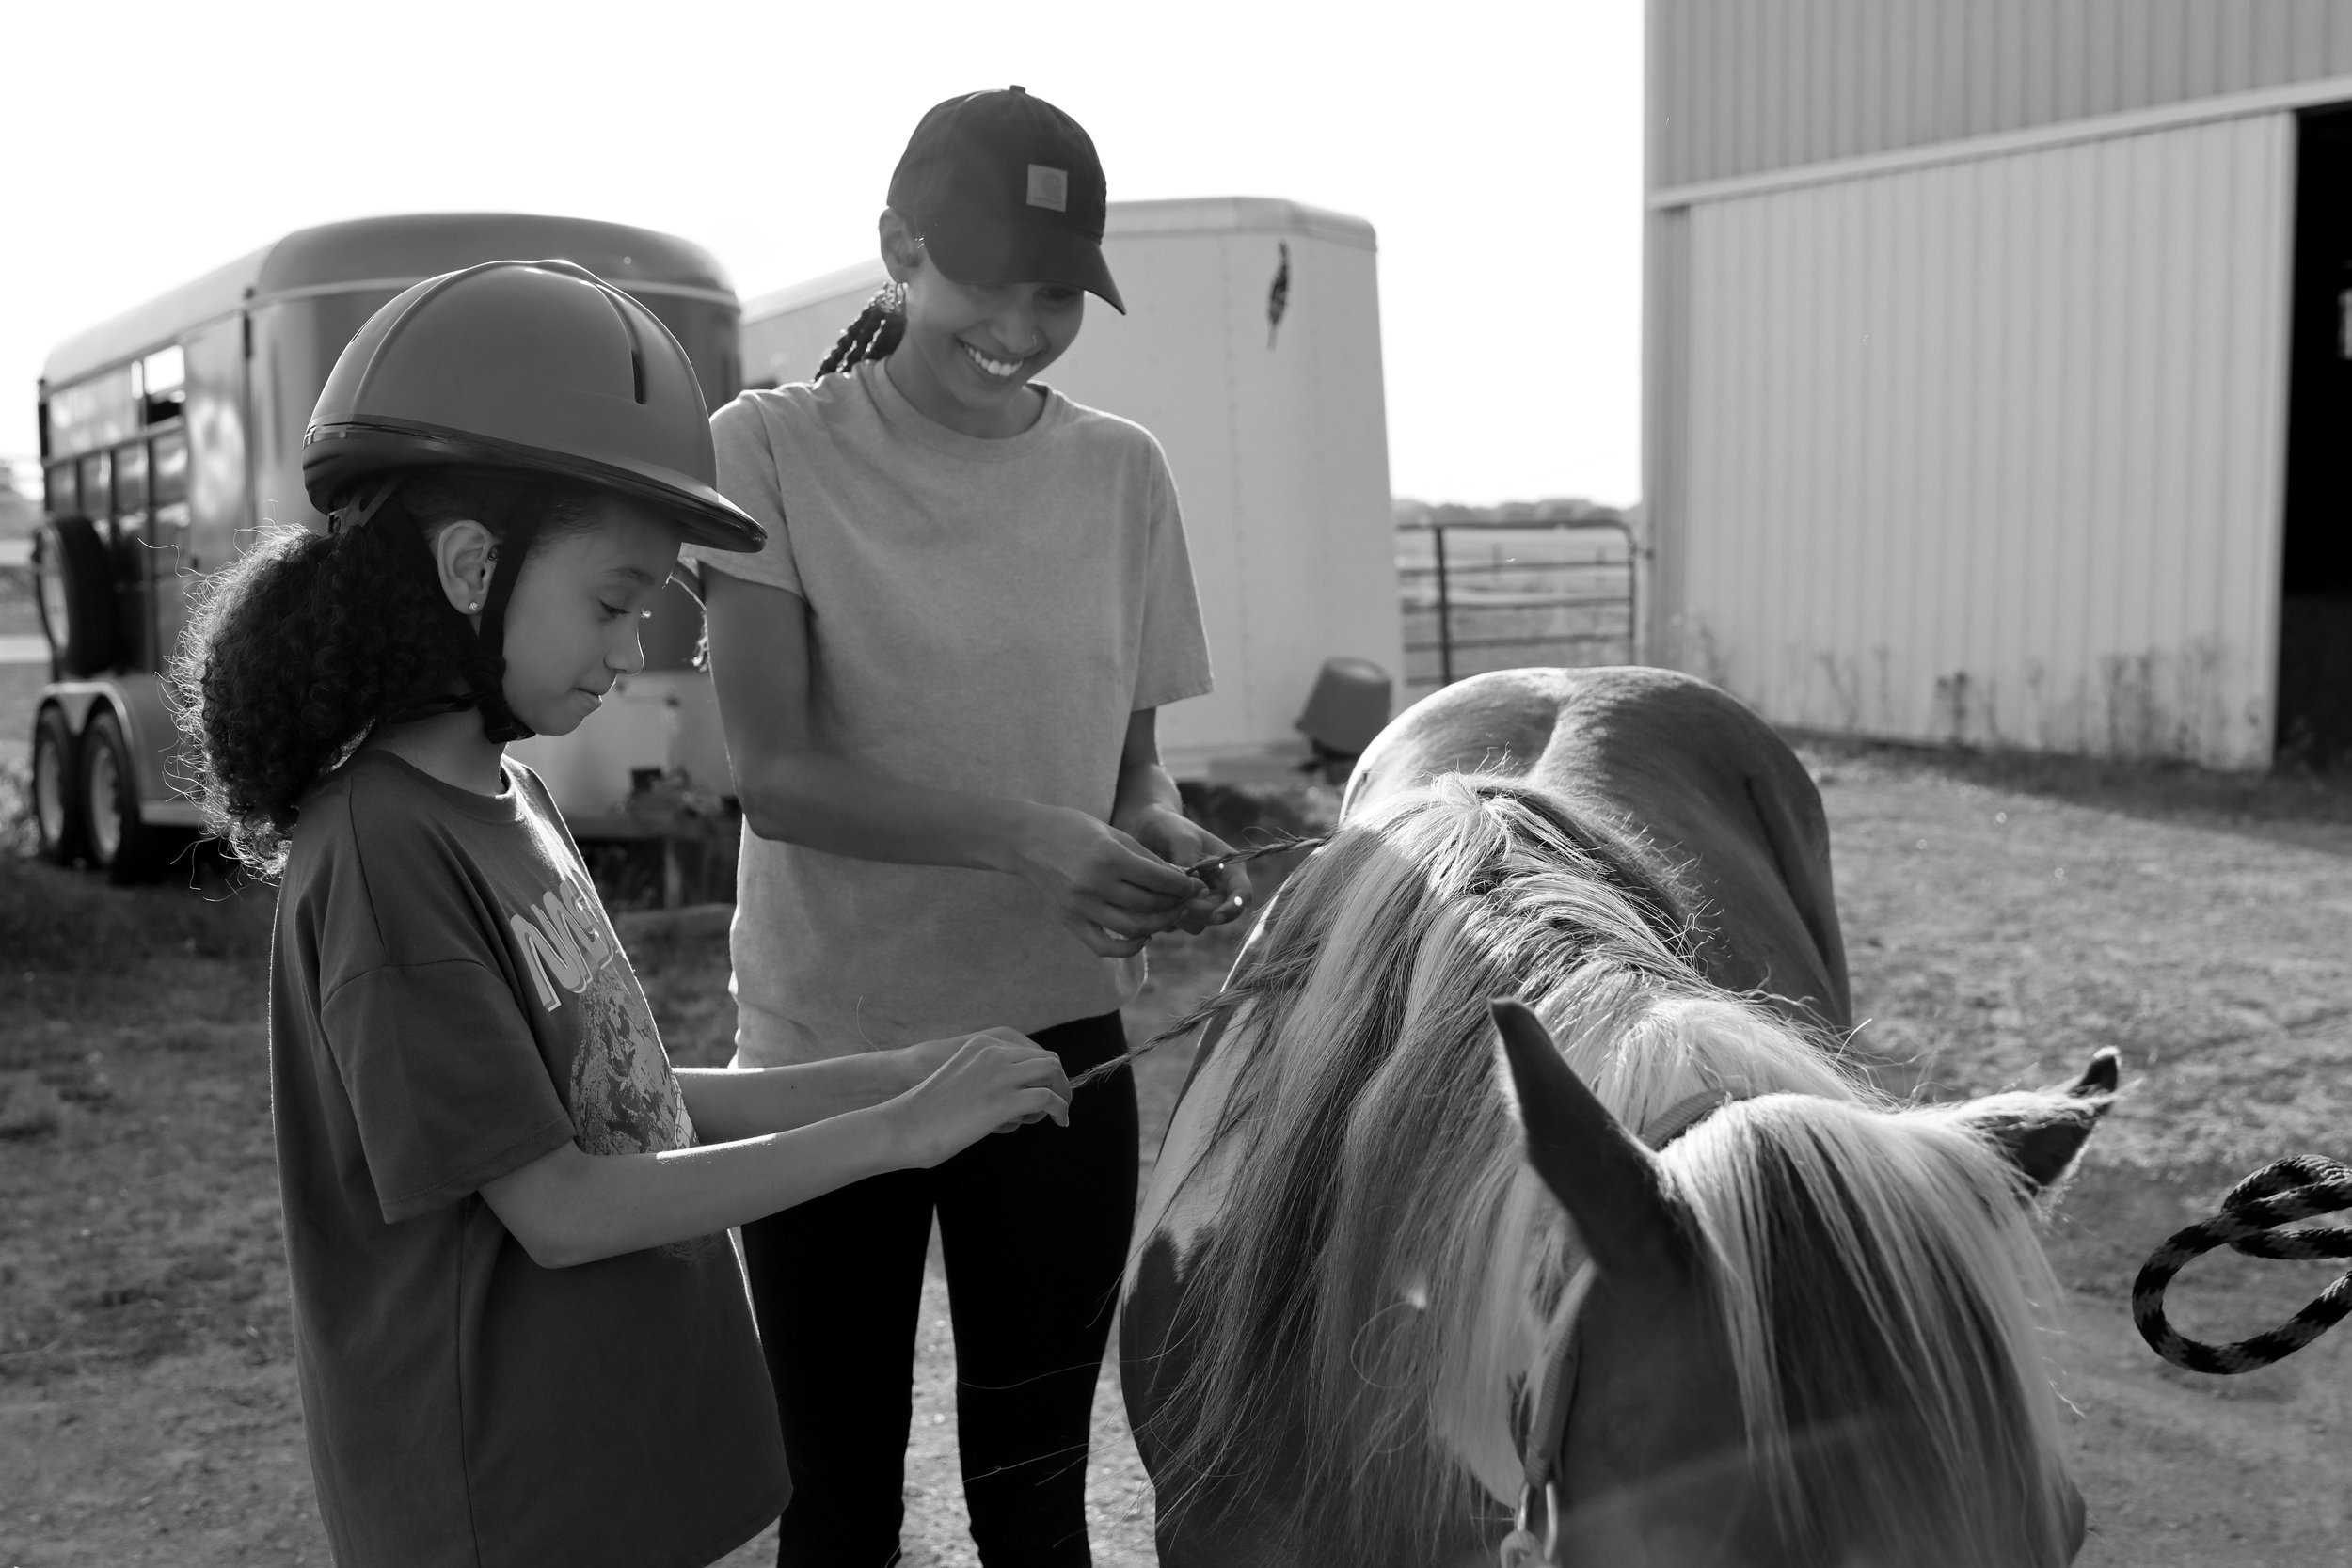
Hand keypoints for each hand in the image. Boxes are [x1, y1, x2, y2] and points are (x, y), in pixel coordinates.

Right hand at [885, 1027, 1070, 1168]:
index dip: (1045, 1072)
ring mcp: (1001, 1075)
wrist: (905, 1124)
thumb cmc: (927, 1112)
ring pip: (1053, 1074)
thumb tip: (1008, 1101)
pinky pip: (1048, 1100)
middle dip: (1059, 1082)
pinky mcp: (1005, 1101)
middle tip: (1061, 1103)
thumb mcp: (959, 1080)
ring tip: (1060, 1115)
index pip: (1031, 1052)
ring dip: (1062, 1095)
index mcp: (983, 1045)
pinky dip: (1060, 1110)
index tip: (1047, 1089)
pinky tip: (1060, 1122)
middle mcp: (995, 1053)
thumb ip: (984, 1080)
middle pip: (1048, 1060)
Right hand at [1010, 806, 1204, 956]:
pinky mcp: (1070, 921)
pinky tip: (1144, 935)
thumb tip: (1181, 880)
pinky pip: (1106, 947)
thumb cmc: (1073, 828)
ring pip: (1134, 928)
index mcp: (1108, 857)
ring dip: (1160, 925)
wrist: (1026, 839)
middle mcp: (1095, 885)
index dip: (1184, 885)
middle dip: (1176, 904)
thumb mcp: (1114, 833)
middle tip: (1187, 899)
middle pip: (1150, 905)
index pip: (1160, 880)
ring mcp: (1081, 907)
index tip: (1194, 885)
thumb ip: (1147, 859)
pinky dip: (1130, 947)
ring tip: (1170, 914)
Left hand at [1119, 806, 1251, 933]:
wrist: (1145, 830)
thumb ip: (1190, 863)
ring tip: (1161, 893)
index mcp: (1229, 868)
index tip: (1216, 915)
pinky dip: (1164, 916)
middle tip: (1178, 902)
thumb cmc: (1169, 827)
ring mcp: (1199, 902)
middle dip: (1200, 912)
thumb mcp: (1181, 838)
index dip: (1232, 908)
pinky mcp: (1180, 910)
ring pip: (1197, 924)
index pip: (1242, 895)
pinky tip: (1151, 896)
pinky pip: (1176, 924)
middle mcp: (1218, 888)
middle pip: (1219, 915)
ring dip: (1180, 916)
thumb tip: (1195, 891)